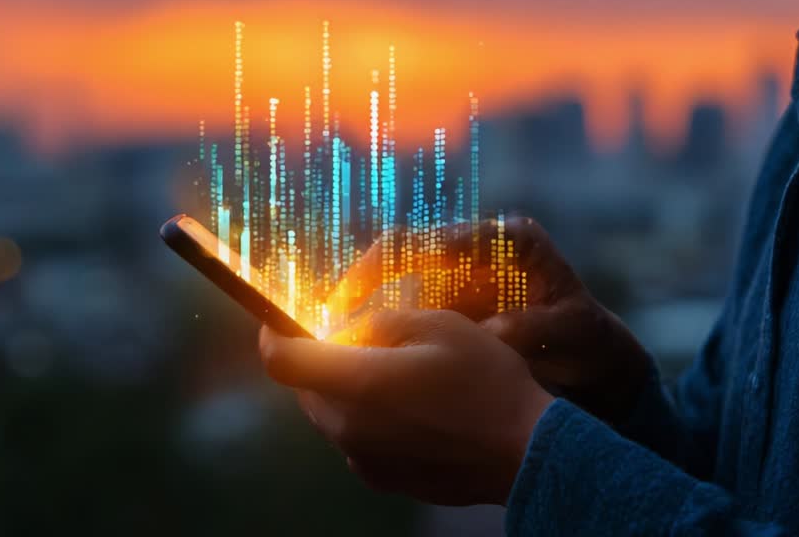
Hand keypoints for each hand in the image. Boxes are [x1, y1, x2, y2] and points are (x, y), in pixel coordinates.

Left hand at [258, 309, 553, 505]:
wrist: (524, 450)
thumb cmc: (484, 379)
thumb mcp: (436, 324)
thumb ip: (378, 322)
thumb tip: (346, 328)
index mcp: (355, 384)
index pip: (281, 360)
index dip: (273, 333)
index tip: (281, 319)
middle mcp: (347, 428)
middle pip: (305, 388)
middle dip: (319, 359)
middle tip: (358, 338)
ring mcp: (363, 459)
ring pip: (331, 414)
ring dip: (346, 389)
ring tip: (395, 372)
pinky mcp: (383, 479)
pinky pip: (357, 439)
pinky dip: (368, 418)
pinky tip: (413, 409)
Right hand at [330, 216, 652, 425]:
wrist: (594, 364)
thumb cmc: (587, 342)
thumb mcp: (571, 334)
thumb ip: (533, 329)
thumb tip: (490, 336)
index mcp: (509, 241)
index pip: (440, 239)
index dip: (393, 260)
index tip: (358, 290)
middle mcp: (478, 252)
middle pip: (405, 255)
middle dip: (363, 285)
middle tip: (331, 320)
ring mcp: (462, 279)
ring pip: (399, 288)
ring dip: (367, 312)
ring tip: (337, 344)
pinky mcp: (452, 307)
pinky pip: (408, 314)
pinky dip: (384, 333)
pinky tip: (360, 357)